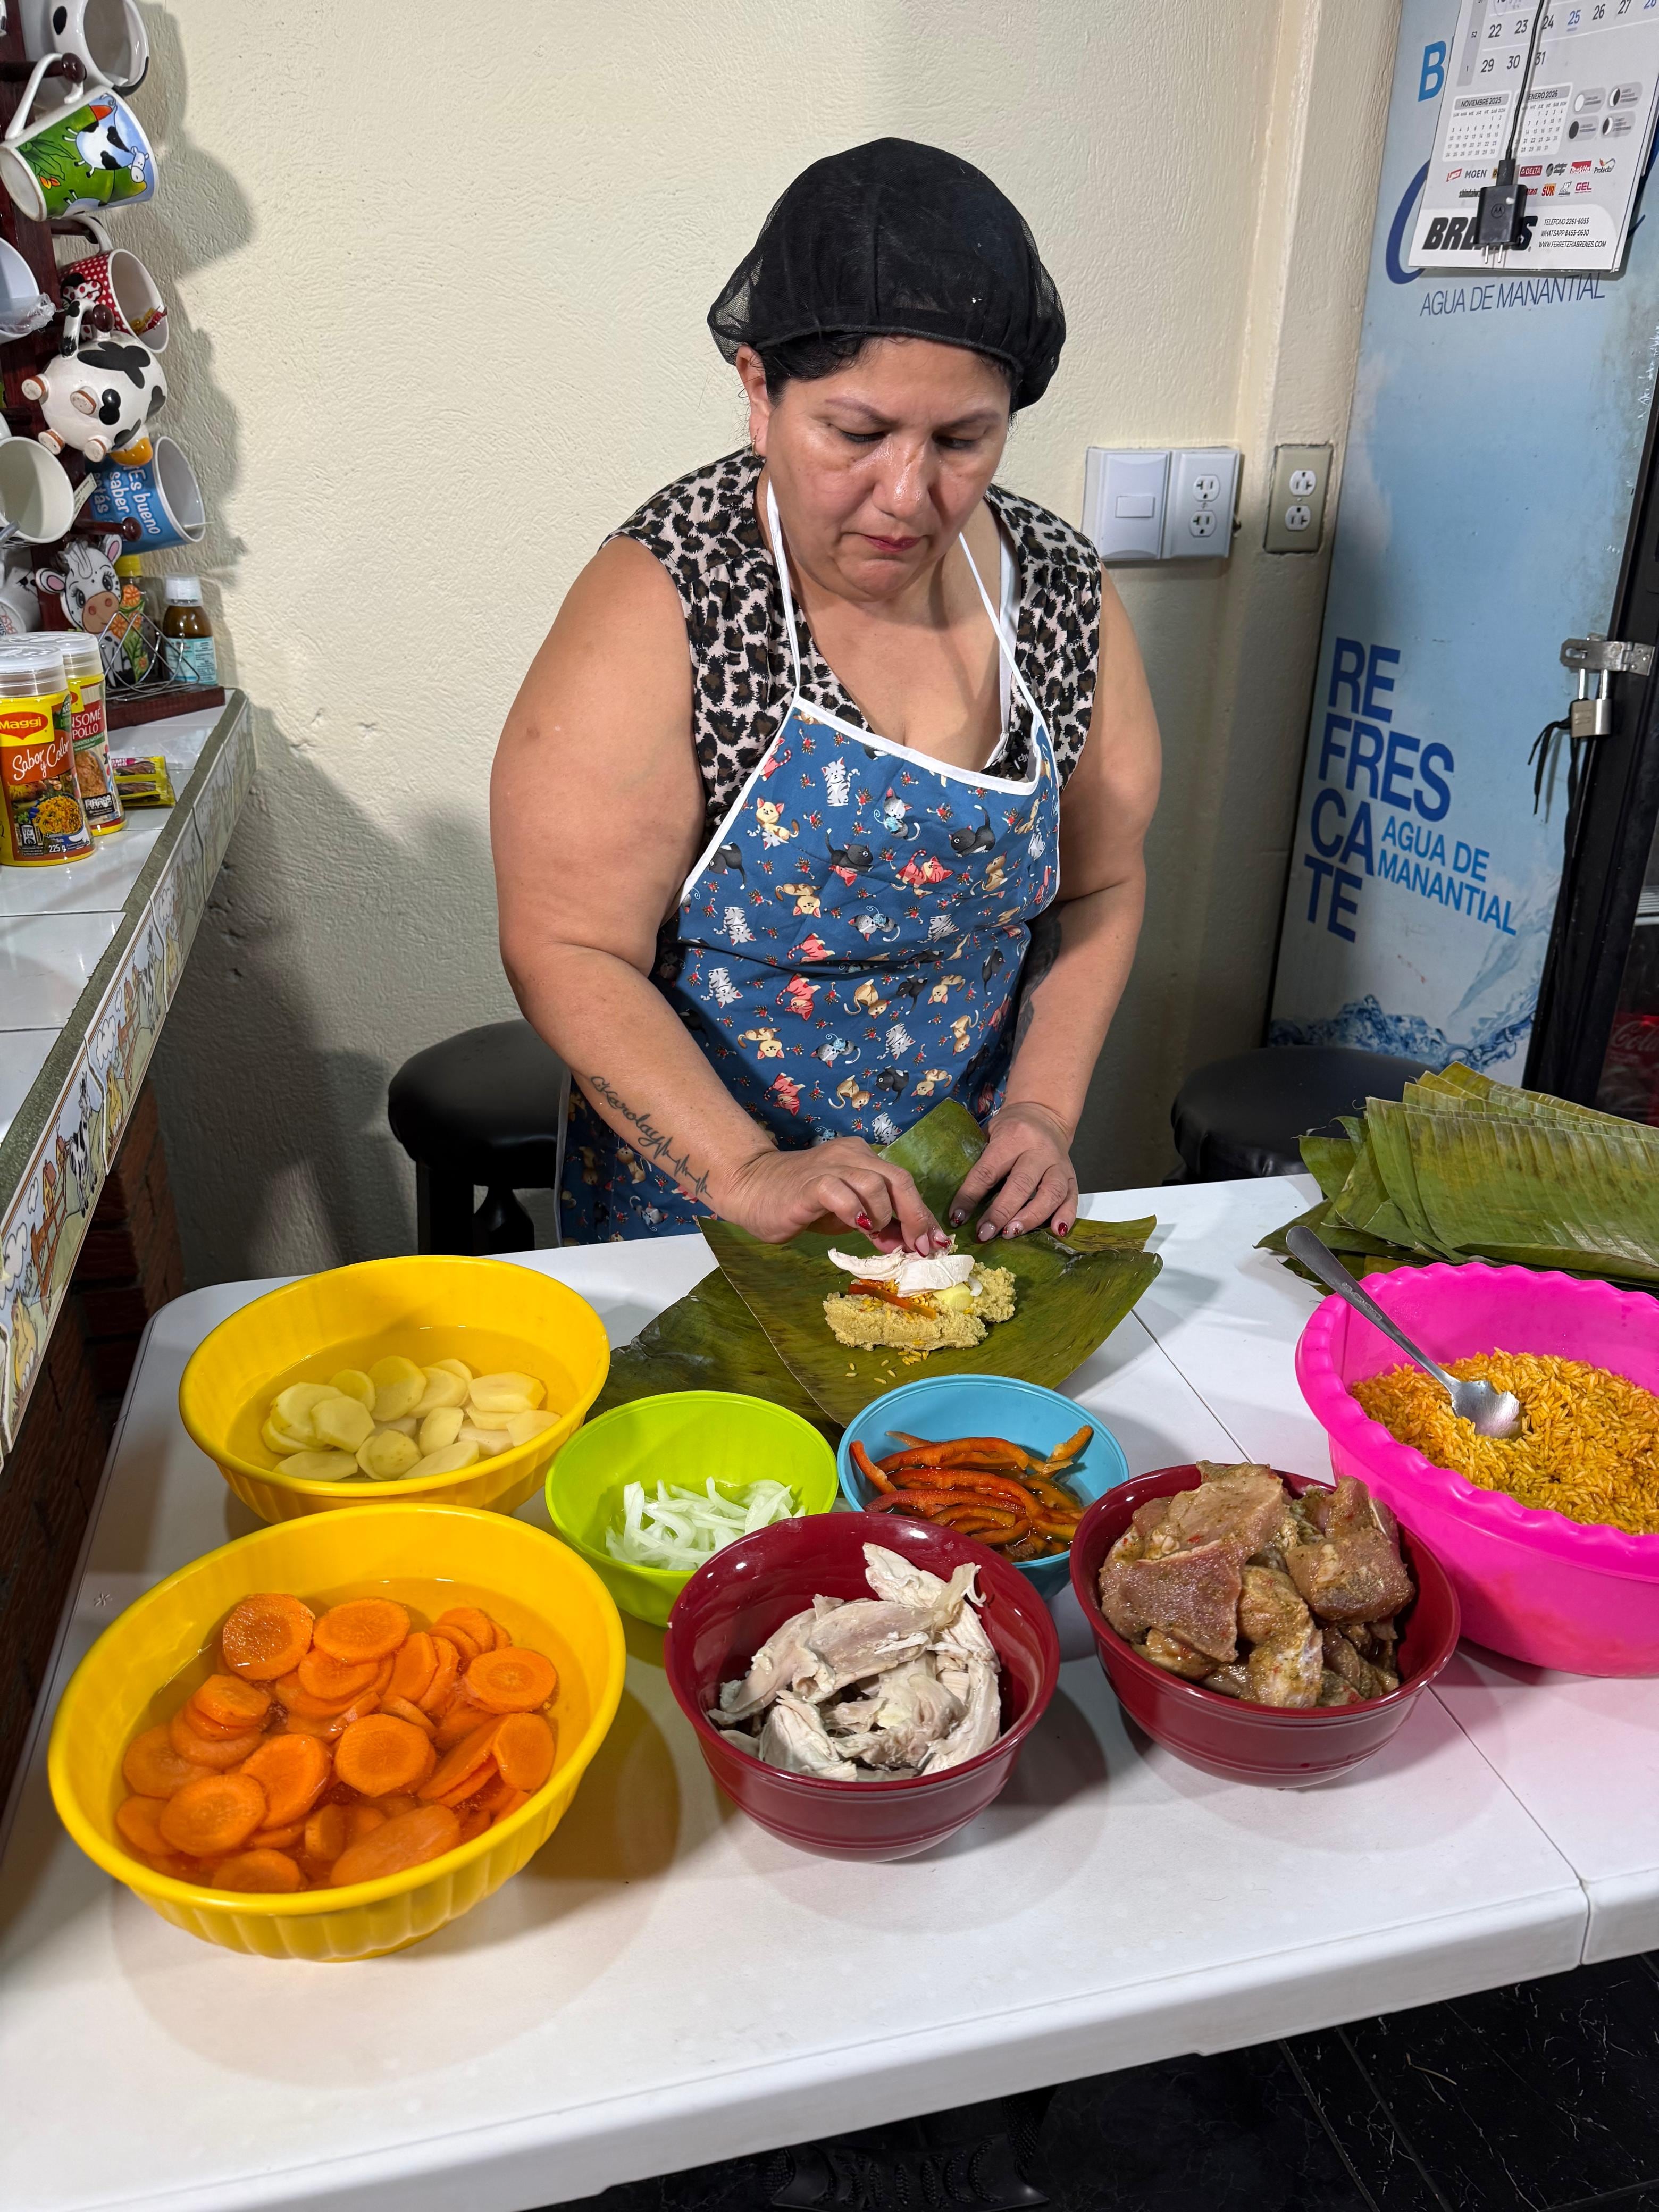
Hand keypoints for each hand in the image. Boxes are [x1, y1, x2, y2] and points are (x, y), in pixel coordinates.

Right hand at [715, 1138, 950, 1251]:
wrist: (752, 1189)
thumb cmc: (801, 1202)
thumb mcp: (848, 1214)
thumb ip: (878, 1224)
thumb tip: (909, 1244)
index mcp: (863, 1157)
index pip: (903, 1183)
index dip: (923, 1215)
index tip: (935, 1243)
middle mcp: (851, 1155)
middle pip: (898, 1180)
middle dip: (916, 1217)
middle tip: (920, 1247)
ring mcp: (830, 1166)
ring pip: (876, 1184)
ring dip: (884, 1217)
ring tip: (876, 1236)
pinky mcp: (811, 1183)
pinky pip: (841, 1193)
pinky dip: (855, 1213)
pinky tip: (857, 1228)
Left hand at [948, 1102, 1078, 1241]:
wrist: (1044, 1114)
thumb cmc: (1011, 1130)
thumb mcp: (990, 1134)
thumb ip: (980, 1163)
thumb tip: (960, 1204)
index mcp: (1013, 1137)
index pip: (988, 1171)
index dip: (970, 1196)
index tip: (957, 1218)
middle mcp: (1039, 1150)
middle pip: (1021, 1184)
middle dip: (1001, 1212)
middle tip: (985, 1233)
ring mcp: (1059, 1164)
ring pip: (1051, 1193)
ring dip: (1031, 1218)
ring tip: (1011, 1233)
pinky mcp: (1072, 1176)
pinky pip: (1072, 1198)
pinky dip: (1066, 1216)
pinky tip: (1055, 1232)